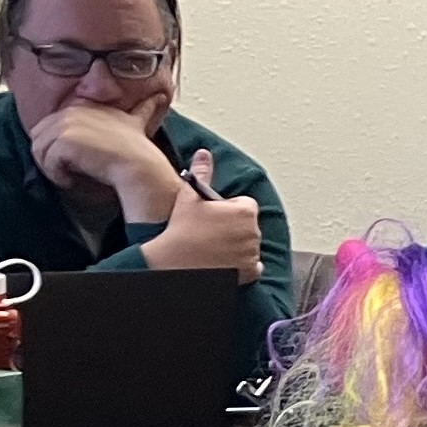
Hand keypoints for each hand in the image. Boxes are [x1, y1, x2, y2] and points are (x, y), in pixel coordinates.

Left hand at [27, 97, 176, 219]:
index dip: (58, 148)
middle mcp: (71, 110)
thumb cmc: (138, 150)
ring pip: (39, 151)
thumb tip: (160, 96)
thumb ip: (141, 109)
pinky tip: (73, 180)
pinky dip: (57, 176)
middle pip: (38, 138)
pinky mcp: (63, 140)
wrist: (139, 165)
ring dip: (52, 170)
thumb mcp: (135, 123)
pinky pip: (46, 162)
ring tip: (71, 177)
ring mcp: (65, 124)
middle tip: (70, 172)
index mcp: (82, 106)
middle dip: (50, 158)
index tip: (76, 161)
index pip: (50, 127)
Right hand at [139, 151, 263, 283]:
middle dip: (234, 228)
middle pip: (248, 226)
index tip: (215, 216)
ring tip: (214, 248)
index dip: (229, 210)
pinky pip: (252, 267)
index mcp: (244, 210)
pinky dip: (242, 266)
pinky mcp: (249, 273)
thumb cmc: (181, 230)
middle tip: (211, 233)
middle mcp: (253, 232)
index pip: (245, 205)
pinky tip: (225, 263)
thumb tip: (203, 154)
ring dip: (238, 246)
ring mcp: (252, 254)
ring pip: (249, 246)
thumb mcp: (189, 197)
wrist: (173, 264)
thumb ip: (201, 172)